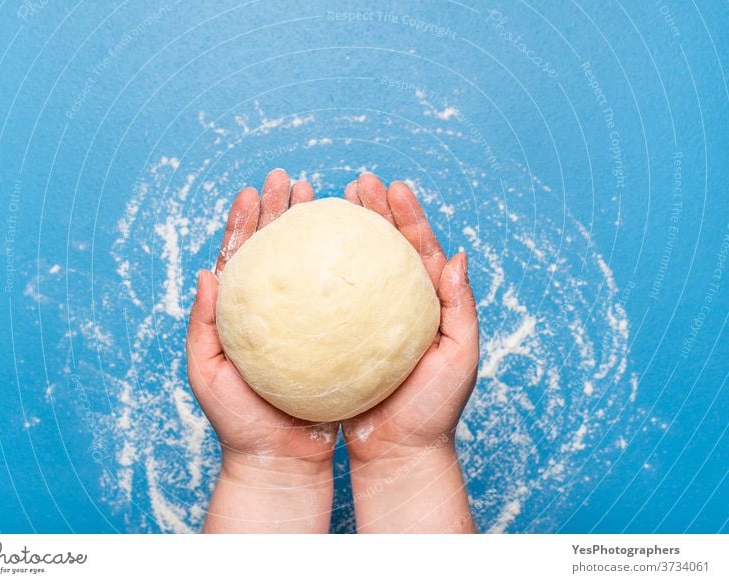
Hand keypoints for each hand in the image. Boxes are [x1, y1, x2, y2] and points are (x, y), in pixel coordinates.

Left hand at [186, 169, 336, 531]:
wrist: (283, 461)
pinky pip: (348, 298)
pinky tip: (366, 246)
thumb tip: (207, 272)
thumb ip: (203, 324)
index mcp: (243, 313)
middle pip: (281, 250)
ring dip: (321, 229)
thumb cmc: (240, 422)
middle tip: (292, 180)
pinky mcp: (339, 340)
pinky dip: (354, 268)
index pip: (244, 255)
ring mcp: (309, 324)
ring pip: (317, 266)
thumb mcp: (208, 373)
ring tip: (332, 197)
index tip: (254, 191)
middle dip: (285, 210)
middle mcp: (278, 313)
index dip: (248, 221)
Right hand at [340, 173, 479, 531]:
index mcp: (425, 303)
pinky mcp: (336, 340)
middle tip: (354, 183)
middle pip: (381, 247)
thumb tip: (457, 255)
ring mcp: (362, 322)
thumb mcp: (459, 357)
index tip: (390, 186)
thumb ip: (461, 306)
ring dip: (338, 232)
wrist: (396, 452)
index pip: (416, 247)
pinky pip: (323, 301)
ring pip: (348, 267)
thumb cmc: (433, 410)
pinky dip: (312, 274)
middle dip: (370, 210)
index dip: (404, 214)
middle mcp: (393, 306)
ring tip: (323, 202)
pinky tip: (296, 254)